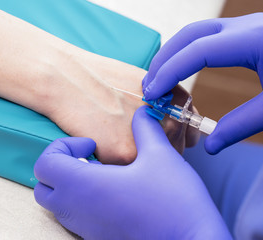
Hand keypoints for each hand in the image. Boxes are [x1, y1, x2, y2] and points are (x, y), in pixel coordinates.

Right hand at [0, 1, 198, 164]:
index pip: (191, 136)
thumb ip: (171, 106)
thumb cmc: (106, 80)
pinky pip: (132, 174)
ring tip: (121, 148)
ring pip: (155, 169)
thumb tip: (184, 123)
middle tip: (136, 144)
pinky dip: (123, 169)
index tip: (160, 141)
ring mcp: (152, 140)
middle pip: (176, 155)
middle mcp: (171, 123)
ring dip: (143, 166)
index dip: (174, 140)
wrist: (71, 81)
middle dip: (159, 154)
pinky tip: (109, 152)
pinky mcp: (126, 157)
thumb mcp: (150, 84)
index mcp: (179, 104)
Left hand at [34, 106, 230, 239]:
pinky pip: (76, 218)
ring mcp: (88, 229)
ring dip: (71, 184)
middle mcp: (79, 212)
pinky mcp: (100, 239)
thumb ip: (145, 128)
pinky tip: (115, 192)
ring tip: (104, 172)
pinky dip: (83, 201)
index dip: (63, 146)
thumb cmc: (174, 200)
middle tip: (90, 156)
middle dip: (61, 166)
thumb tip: (141, 112)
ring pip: (58, 205)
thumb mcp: (161, 155)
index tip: (92, 143)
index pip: (45, 164)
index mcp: (86, 187)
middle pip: (44, 187)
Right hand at [142, 13, 262, 153]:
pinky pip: (206, 37)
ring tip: (158, 79)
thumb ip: (242, 124)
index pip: (198, 50)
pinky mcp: (246, 32)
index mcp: (254, 39)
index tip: (152, 91)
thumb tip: (209, 145)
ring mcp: (245, 25)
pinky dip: (187, 52)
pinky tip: (181, 70)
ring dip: (173, 54)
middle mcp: (245, 25)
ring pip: (195, 32)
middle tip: (148, 87)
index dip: (170, 70)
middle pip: (190, 34)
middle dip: (165, 59)